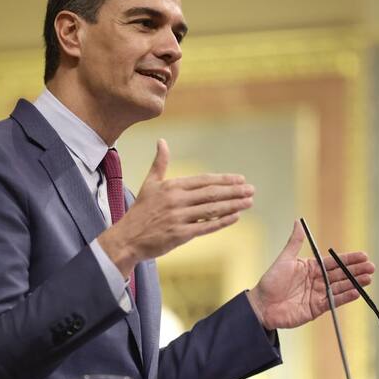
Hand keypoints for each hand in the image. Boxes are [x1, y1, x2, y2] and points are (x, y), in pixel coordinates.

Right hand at [98, 139, 253, 276]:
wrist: (127, 238)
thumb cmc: (140, 211)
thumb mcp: (149, 184)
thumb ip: (160, 163)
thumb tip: (162, 141)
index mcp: (171, 186)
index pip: (204, 181)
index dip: (224, 180)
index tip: (240, 179)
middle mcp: (176, 200)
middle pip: (212, 194)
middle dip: (234, 191)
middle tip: (251, 190)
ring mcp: (179, 218)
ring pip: (212, 209)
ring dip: (233, 205)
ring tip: (249, 202)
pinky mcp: (180, 234)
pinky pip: (205, 227)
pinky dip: (221, 221)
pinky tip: (235, 217)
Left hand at [247, 220, 374, 330]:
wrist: (261, 304)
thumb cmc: (271, 280)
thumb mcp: (284, 259)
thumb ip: (295, 242)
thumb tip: (298, 221)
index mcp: (310, 268)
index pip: (333, 262)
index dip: (348, 259)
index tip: (363, 255)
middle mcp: (317, 280)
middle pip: (340, 274)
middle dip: (356, 270)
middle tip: (371, 267)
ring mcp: (318, 294)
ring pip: (340, 287)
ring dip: (354, 283)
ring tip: (368, 278)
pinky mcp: (316, 308)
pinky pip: (333, 301)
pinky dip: (345, 297)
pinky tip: (356, 292)